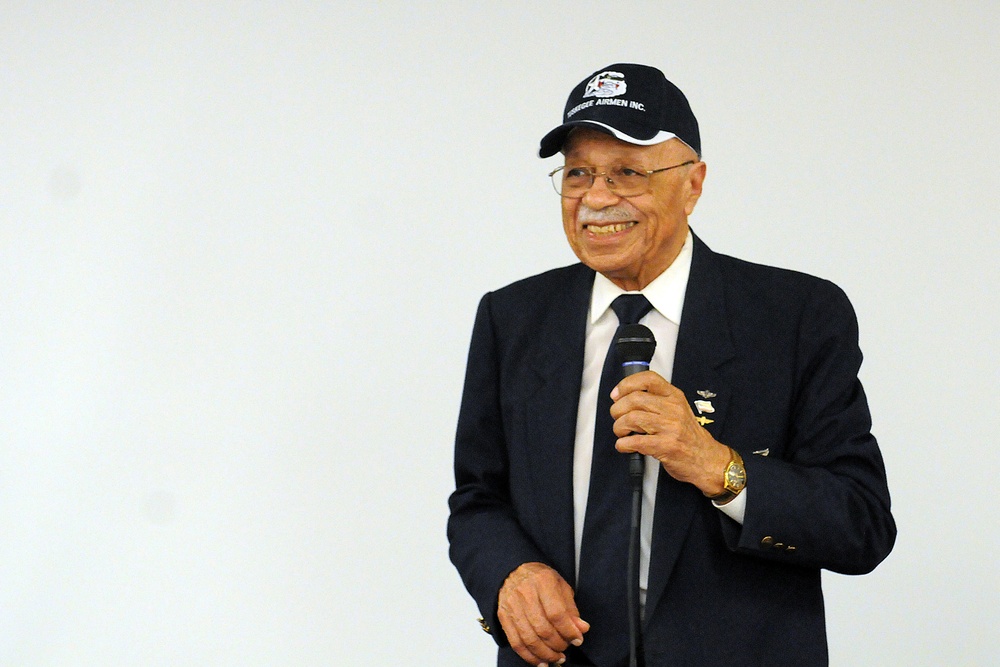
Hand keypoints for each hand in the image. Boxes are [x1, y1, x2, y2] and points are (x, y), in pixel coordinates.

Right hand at [497, 562, 589, 665]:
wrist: (514, 570)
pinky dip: (529, 656)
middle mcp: (525, 593)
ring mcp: (512, 605)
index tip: (577, 639)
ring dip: (545, 654)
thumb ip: (571, 610)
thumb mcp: (561, 587)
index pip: (556, 613)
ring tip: (556, 658)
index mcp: (543, 582)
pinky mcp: (504, 617)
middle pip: (542, 628)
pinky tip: (540, 661)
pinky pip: (516, 643)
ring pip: (529, 639)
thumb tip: (582, 629)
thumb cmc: (540, 579)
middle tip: (566, 649)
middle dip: (558, 645)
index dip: (569, 631)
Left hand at [610, 371, 730, 495]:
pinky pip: (635, 441)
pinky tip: (624, 445)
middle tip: (617, 418)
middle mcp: (673, 409)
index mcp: (674, 396)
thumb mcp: (677, 410)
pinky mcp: (666, 446)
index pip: (648, 379)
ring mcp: (670, 428)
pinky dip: (623, 444)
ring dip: (619, 427)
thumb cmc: (687, 436)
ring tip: (621, 433)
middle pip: (634, 399)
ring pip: (632, 419)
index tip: (616, 394)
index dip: (626, 384)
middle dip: (617, 409)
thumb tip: (623, 398)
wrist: (706, 459)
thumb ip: (656, 401)